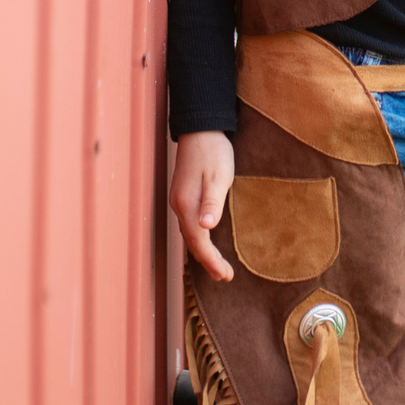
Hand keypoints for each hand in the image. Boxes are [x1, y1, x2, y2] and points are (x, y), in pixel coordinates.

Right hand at [169, 130, 234, 282]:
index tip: (226, 275)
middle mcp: (179, 205)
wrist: (201, 128)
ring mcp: (179, 200)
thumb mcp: (218, 176)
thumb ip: (212, 202)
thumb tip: (206, 227)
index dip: (211, 260)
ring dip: (202, 252)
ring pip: (189, 234)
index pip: (199, 241)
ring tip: (217, 267)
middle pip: (192, 242)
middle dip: (207, 261)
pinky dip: (198, 239)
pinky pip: (189, 225)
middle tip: (224, 276)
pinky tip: (206, 240)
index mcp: (187, 204)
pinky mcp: (184, 195)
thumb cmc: (213, 151)